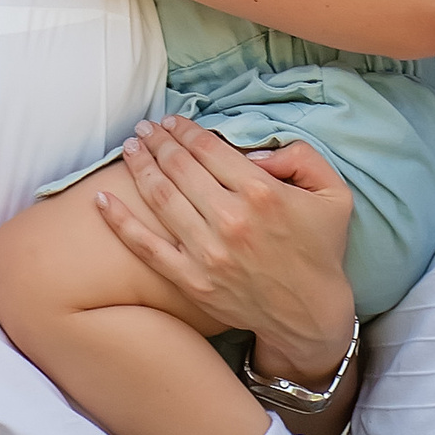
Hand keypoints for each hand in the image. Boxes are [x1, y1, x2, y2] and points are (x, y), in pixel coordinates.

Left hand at [91, 119, 355, 375]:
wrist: (309, 314)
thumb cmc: (320, 250)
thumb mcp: (333, 193)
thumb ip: (301, 156)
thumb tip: (252, 151)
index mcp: (262, 194)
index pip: (209, 149)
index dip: (185, 130)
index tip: (172, 121)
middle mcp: (231, 220)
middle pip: (179, 167)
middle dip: (158, 141)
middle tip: (145, 128)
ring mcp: (207, 253)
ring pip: (160, 197)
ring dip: (139, 167)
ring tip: (129, 148)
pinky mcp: (191, 280)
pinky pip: (146, 247)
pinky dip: (120, 221)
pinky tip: (101, 199)